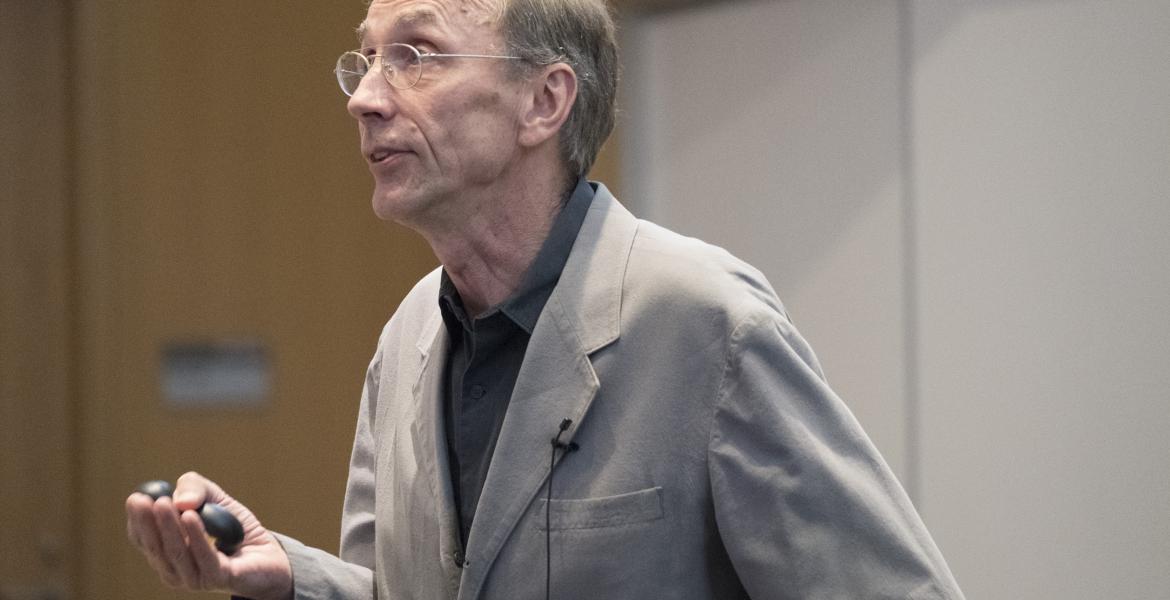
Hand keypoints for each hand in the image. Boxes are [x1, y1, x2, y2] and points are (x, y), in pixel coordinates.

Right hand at [125, 471, 292, 599]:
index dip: (137, 520)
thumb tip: (180, 499)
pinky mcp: (218, 578)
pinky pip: (204, 558)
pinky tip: (190, 517)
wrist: (269, 555)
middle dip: (147, 522)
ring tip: (164, 503)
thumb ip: (196, 488)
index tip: (136, 498)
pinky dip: (196, 536)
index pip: (143, 540)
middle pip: (155, 547)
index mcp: (168, 552)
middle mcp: (176, 569)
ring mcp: (195, 577)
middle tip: (142, 500)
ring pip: (176, 552)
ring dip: (168, 526)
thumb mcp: (215, 499)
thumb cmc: (235, 530)